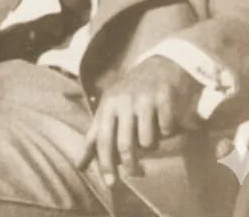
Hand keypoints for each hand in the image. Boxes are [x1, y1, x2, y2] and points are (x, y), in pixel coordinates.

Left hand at [78, 56, 201, 186]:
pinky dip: (168, 131)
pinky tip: (166, 122)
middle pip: (124, 145)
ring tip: (152, 136)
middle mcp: (122, 103)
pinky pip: (167, 129)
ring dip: (152, 145)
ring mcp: (143, 100)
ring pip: (148, 140)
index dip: (105, 164)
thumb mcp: (108, 110)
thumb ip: (96, 137)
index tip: (110, 184)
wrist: (160, 65)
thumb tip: (80, 165)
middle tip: (137, 174)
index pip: (102, 141)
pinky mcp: (164, 98)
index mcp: (106, 108)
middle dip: (131, 165)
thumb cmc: (129, 95)